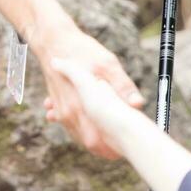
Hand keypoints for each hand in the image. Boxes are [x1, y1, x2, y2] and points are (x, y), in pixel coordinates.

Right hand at [37, 31, 144, 158]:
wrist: (53, 42)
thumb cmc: (82, 50)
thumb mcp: (107, 63)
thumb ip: (121, 84)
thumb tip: (137, 103)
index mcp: (82, 104)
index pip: (98, 139)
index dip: (115, 149)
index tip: (129, 148)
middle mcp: (69, 112)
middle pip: (91, 143)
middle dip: (109, 147)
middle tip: (126, 146)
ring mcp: (62, 111)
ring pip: (80, 137)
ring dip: (97, 141)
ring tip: (114, 138)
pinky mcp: (58, 107)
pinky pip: (71, 127)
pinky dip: (84, 130)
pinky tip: (95, 125)